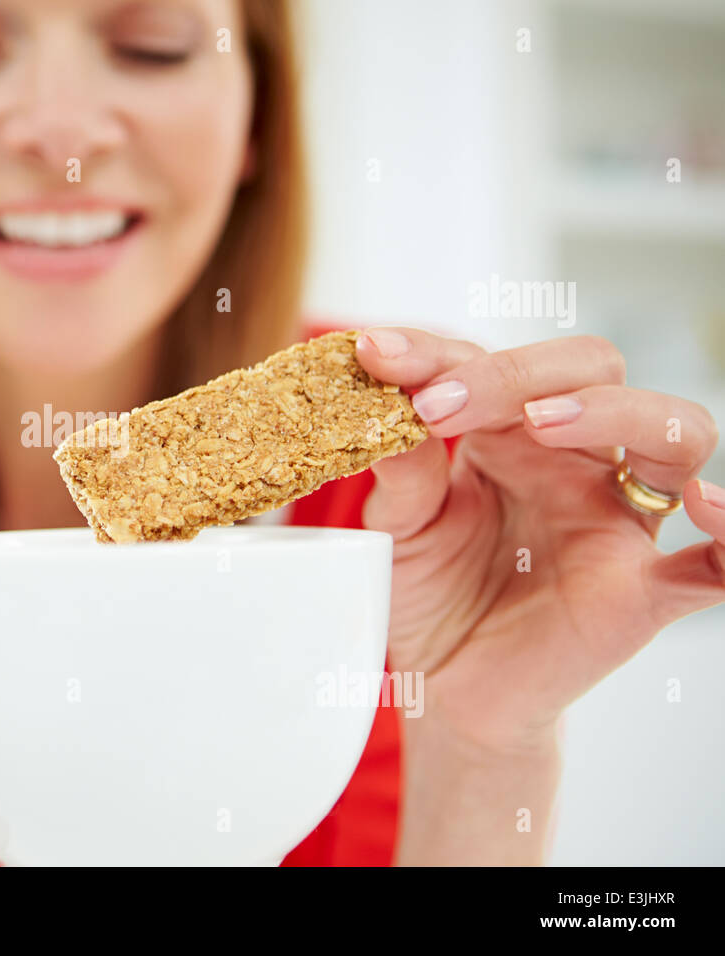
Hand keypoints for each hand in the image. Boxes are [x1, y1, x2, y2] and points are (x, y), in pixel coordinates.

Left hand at [355, 328, 722, 754]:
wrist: (448, 687)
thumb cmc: (433, 594)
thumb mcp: (399, 528)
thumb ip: (402, 471)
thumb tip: (388, 404)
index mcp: (512, 435)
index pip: (498, 365)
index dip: (439, 354)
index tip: (378, 356)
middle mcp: (577, 462)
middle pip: (593, 372)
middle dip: (515, 374)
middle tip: (438, 404)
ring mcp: (618, 521)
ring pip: (672, 431)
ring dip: (611, 412)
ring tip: (539, 422)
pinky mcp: (643, 592)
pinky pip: (713, 563)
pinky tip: (710, 508)